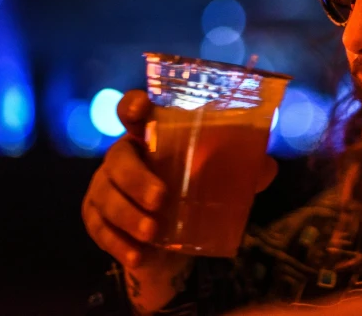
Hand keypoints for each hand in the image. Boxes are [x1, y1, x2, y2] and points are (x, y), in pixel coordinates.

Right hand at [82, 90, 278, 268]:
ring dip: (128, 216)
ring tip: (152, 232)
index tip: (140, 109)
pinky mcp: (94, 217)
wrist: (168, 242)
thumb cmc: (190, 194)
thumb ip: (240, 170)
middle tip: (160, 199)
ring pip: (106, 196)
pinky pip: (99, 229)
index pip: (132, 111)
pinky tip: (138, 255)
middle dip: (136, 179)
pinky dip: (118, 243)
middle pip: (118, 158)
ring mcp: (103, 186)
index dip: (132, 106)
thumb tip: (267, 166)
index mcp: (148, 137)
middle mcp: (122, 156)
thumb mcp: (217, 180)